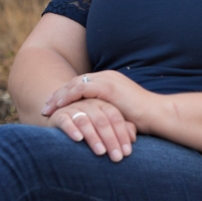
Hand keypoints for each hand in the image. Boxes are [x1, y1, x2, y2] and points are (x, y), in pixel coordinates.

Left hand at [41, 70, 156, 141]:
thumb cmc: (141, 119)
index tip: (53, 107)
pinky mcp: (108, 87)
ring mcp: (108, 79)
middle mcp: (107, 76)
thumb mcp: (118, 113)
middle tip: (45, 108)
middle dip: (58, 95)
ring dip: (59, 97)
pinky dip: (68, 97)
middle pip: (75, 82)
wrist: (156, 115)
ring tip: (47, 109)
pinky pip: (81, 89)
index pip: (81, 85)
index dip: (65, 96)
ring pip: (75, 84)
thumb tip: (93, 124)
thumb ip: (105, 112)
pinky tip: (59, 107)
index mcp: (110, 80)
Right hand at [46, 98, 136, 162]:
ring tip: (101, 152)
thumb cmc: (89, 125)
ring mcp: (73, 108)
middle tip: (117, 158)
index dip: (122, 135)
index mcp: (103, 104)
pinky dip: (72, 129)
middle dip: (111, 140)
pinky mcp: (58, 115)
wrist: (61, 117)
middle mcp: (89, 104)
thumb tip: (133, 138)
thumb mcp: (105, 126)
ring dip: (93, 137)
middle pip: (102, 120)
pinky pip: (65, 121)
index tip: (127, 153)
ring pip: (85, 121)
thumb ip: (120, 128)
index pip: (116, 118)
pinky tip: (78, 139)